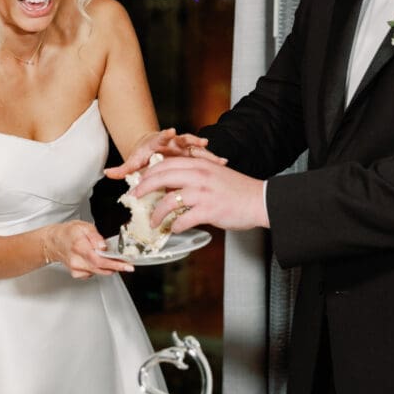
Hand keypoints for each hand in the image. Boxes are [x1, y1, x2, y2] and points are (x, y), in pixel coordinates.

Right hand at [41, 220, 133, 278]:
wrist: (54, 242)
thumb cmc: (68, 233)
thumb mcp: (84, 226)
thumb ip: (96, 237)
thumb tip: (104, 247)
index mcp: (79, 246)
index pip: (99, 259)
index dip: (115, 264)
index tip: (127, 266)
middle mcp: (77, 260)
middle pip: (101, 268)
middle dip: (116, 266)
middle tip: (126, 263)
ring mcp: (76, 269)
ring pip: (99, 272)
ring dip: (108, 266)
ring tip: (109, 257)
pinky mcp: (77, 274)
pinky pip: (93, 273)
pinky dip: (99, 268)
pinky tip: (96, 260)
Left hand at [105, 128, 225, 179]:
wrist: (157, 149)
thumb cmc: (147, 156)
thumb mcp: (135, 163)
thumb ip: (124, 169)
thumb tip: (108, 172)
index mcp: (161, 143)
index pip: (163, 137)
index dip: (167, 134)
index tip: (170, 132)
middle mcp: (176, 144)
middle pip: (185, 140)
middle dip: (193, 140)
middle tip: (201, 142)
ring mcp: (186, 149)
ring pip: (198, 150)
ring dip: (207, 154)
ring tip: (218, 159)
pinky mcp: (194, 156)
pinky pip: (204, 158)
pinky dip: (213, 160)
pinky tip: (223, 164)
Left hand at [132, 157, 268, 231]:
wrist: (259, 200)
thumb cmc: (238, 190)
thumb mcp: (214, 174)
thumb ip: (194, 176)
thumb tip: (172, 187)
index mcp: (200, 165)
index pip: (166, 164)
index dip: (149, 173)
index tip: (139, 182)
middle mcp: (199, 176)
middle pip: (161, 178)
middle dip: (143, 189)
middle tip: (134, 198)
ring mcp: (203, 193)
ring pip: (168, 201)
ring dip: (157, 214)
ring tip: (154, 222)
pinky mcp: (208, 210)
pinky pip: (183, 220)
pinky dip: (175, 226)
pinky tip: (175, 229)